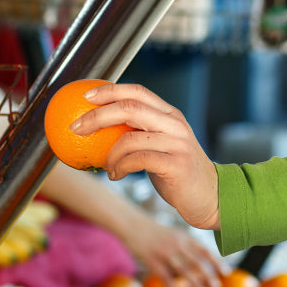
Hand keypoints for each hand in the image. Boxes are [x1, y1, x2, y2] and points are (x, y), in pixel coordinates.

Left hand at [72, 82, 219, 230]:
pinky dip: (120, 168)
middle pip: (130, 108)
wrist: (210, 196)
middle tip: (76, 127)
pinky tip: (116, 175)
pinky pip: (137, 160)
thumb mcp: (161, 145)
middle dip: (97, 116)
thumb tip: (99, 126)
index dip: (109, 90)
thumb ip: (140, 132)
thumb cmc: (177, 172)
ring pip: (129, 138)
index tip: (85, 97)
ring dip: (109, 154)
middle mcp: (175, 125)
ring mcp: (178, 144)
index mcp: (170, 115)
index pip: (138, 92)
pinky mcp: (176, 164)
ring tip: (106, 166)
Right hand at [117, 212, 224, 286]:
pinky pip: (164, 275)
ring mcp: (164, 252)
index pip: (205, 251)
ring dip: (194, 283)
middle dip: (208, 276)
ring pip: (182, 270)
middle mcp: (177, 244)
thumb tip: (202, 260)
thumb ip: (188, 245)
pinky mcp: (151, 259)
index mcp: (185, 237)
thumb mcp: (175, 234)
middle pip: (196, 262)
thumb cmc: (156, 233)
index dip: (216, 262)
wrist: (133, 224)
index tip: (226, 273)